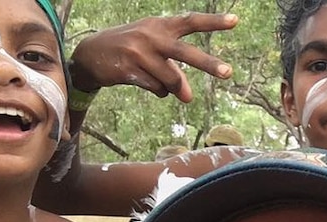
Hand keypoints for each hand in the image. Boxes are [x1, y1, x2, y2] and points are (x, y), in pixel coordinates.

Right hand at [68, 12, 237, 101]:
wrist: (91, 54)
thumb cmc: (131, 50)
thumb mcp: (154, 50)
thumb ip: (175, 69)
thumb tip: (188, 97)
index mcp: (160, 25)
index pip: (190, 21)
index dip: (213, 21)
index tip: (235, 20)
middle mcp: (152, 36)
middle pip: (185, 53)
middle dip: (209, 63)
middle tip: (228, 72)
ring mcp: (139, 53)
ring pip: (171, 80)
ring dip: (173, 88)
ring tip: (164, 84)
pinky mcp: (129, 70)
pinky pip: (156, 89)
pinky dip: (158, 91)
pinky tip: (146, 82)